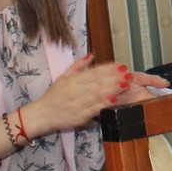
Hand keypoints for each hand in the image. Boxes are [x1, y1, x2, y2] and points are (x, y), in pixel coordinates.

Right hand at [27, 55, 169, 135]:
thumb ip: (78, 65)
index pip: (94, 72)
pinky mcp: (80, 116)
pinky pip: (94, 109)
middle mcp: (76, 90)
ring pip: (98, 94)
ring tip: (126, 84)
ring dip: (113, 89)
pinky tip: (115, 99)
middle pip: (99, 82)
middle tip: (129, 73)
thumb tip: (92, 54)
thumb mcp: (63, 76)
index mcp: (73, 79)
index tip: (121, 65)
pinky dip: (104, 104)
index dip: (109, 68)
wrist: (43, 114)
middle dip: (115, 77)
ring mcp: (79, 103)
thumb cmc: (53, 95)